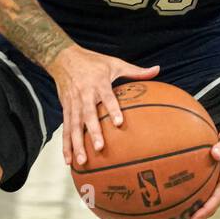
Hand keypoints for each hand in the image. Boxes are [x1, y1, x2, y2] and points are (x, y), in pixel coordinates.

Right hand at [47, 46, 159, 167]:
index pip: (107, 97)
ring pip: (74, 126)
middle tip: (99, 147)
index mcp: (98, 82)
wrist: (62, 57)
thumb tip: (157, 70)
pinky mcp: (65, 109)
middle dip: (93, 132)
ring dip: (76, 144)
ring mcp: (73, 103)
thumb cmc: (92, 61)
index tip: (119, 123)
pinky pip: (65, 128)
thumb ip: (135, 71)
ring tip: (81, 161)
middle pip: (88, 115)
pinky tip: (68, 160)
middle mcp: (84, 94)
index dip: (112, 109)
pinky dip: (66, 145)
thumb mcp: (114, 63)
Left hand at [176, 117, 219, 218]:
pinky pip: (201, 189)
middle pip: (209, 207)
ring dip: (191, 212)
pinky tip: (176, 197)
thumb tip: (214, 154)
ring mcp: (218, 180)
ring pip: (204, 201)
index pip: (216, 199)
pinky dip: (190, 196)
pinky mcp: (213, 175)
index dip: (204, 211)